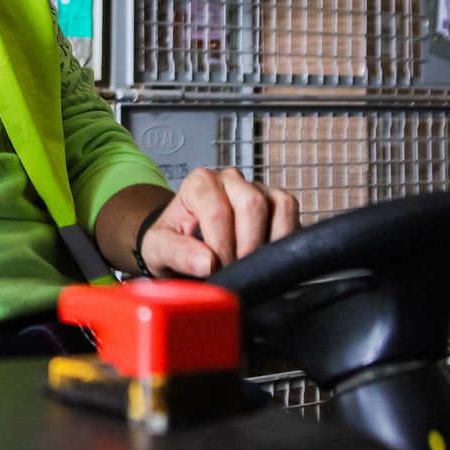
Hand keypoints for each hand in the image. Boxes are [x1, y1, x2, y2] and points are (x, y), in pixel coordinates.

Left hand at [140, 168, 298, 277]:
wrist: (184, 244)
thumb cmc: (172, 243)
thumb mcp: (159, 249)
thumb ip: (177, 254)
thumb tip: (207, 262)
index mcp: (199, 183)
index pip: (218, 212)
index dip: (221, 248)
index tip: (217, 271)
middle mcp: (229, 179)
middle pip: (252, 204)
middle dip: (246, 246)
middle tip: (235, 269)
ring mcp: (256, 187)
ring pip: (278, 204)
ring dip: (269, 242)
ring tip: (250, 264)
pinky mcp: (275, 202)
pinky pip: (291, 212)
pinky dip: (285, 237)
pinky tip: (267, 256)